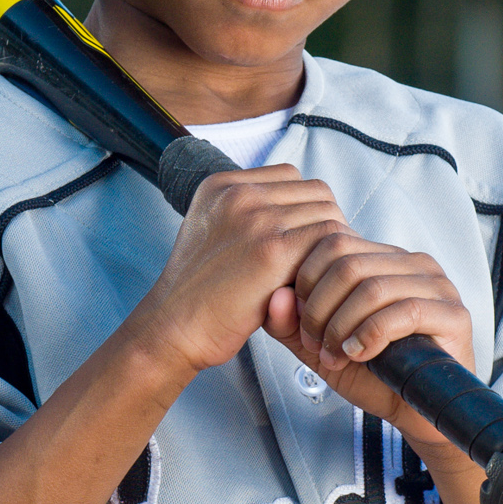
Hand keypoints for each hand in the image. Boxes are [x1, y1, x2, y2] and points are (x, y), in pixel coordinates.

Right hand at [132, 165, 350, 377]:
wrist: (173, 327)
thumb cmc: (197, 291)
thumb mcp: (211, 231)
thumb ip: (246, 213)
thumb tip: (298, 209)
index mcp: (222, 184)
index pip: (291, 175)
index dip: (305, 207)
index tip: (301, 237)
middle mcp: (239, 193)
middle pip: (316, 192)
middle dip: (322, 225)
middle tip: (316, 260)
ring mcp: (256, 218)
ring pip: (328, 215)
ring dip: (328, 246)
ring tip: (313, 275)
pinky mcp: (272, 250)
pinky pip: (328, 240)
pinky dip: (328, 264)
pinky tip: (311, 286)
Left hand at [262, 230, 476, 462]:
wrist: (415, 412)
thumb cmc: (373, 373)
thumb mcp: (319, 346)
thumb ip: (291, 323)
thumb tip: (276, 296)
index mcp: (381, 259)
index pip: (332, 242)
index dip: (306, 282)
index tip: (301, 324)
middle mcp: (411, 263)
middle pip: (346, 262)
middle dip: (319, 308)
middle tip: (314, 343)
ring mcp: (436, 285)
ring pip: (371, 287)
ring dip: (342, 326)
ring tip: (335, 354)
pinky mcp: (453, 314)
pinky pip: (404, 312)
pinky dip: (371, 335)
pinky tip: (359, 354)